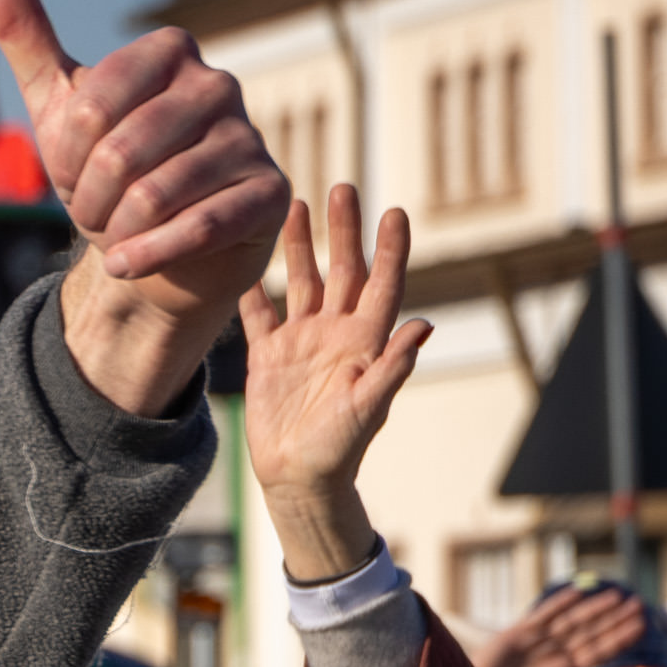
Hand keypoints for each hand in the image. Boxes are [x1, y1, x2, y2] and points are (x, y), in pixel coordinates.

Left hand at [0, 0, 290, 415]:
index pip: (88, 110)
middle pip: (118, 154)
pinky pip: (199, 226)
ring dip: (115, 230)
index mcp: (170, 50)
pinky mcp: (267, 193)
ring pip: (153, 194)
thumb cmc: (107, 166)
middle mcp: (218, 85)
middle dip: (88, 198)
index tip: (75, 168)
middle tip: (96, 207)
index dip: (65, 157)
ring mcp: (249, 138)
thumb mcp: (59, 101)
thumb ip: (24, 32)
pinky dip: (148, 254)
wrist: (155, 243)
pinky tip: (129, 262)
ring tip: (119, 231)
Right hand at [237, 186, 430, 582]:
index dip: (390, 249)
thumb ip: (392, 368)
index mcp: (365, 342)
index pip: (381, 284)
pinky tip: (242, 260)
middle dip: (342, 229)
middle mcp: (335, 334)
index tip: (394, 211)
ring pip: (302, 282)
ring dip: (297, 246)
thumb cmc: (340, 450)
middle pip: (343, 270)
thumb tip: (424, 325)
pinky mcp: (268, 358)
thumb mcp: (368, 409)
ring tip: (292, 205)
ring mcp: (301, 343)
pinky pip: (259, 315)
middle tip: (341, 188)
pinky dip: (252, 289)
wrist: (298, 478)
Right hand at [480, 579, 655, 666]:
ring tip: (617, 596)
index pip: (600, 650)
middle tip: (638, 604)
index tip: (642, 625)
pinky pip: (543, 614)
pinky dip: (559, 603)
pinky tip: (578, 593)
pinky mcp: (519, 632)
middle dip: (615, 618)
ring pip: (573, 621)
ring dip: (594, 608)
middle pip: (592, 632)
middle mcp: (557, 652)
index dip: (620, 637)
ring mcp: (540, 641)